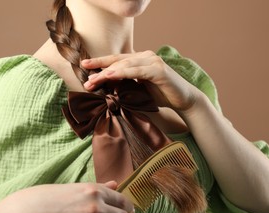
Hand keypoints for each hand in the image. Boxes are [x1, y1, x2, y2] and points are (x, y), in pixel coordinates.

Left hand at [81, 51, 200, 111]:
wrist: (184, 100)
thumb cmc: (162, 95)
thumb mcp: (140, 90)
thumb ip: (127, 86)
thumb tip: (107, 90)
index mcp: (140, 60)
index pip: (117, 60)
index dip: (100, 63)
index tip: (84, 66)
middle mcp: (146, 56)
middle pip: (118, 61)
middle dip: (100, 70)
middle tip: (86, 80)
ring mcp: (153, 61)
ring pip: (126, 64)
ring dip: (108, 72)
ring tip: (94, 79)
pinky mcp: (159, 69)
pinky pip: (137, 70)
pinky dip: (123, 73)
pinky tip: (111, 75)